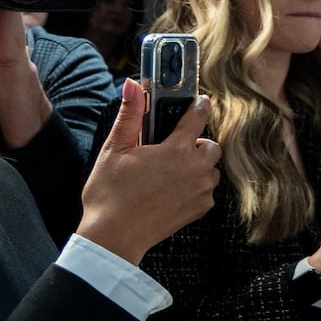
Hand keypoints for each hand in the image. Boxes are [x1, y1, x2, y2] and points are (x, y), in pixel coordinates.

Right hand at [76, 80, 220, 263]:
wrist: (114, 235)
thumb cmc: (109, 193)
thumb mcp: (114, 150)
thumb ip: (129, 115)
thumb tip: (132, 85)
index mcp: (176, 150)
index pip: (197, 118)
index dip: (199, 107)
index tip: (200, 102)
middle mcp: (195, 169)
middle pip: (211, 146)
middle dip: (196, 144)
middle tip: (172, 149)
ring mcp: (201, 190)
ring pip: (211, 169)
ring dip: (197, 166)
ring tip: (170, 172)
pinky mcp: (201, 209)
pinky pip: (207, 190)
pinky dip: (196, 186)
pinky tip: (172, 190)